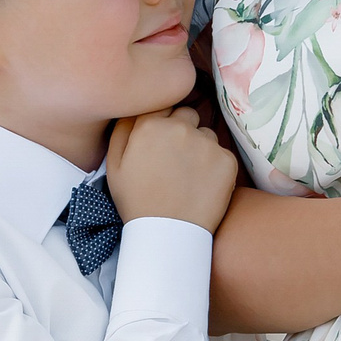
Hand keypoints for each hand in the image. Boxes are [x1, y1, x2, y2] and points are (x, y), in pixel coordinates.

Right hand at [105, 106, 237, 234]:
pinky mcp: (227, 160)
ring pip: (206, 135)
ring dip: (200, 148)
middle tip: (175, 161)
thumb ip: (123, 128)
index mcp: (151, 125)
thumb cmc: (137, 201)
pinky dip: (216, 167)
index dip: (162, 122)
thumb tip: (135, 106)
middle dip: (183, 131)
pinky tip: (202, 186)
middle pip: (188, 115)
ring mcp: (207, 143)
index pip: (164, 104)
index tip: (161, 142)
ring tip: (188, 177)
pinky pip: (222, 154)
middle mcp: (181, 128)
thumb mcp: (114, 164)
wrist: (168, 235)